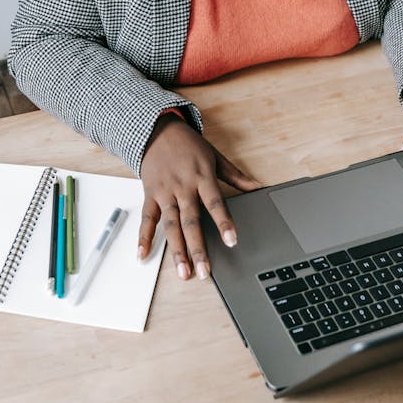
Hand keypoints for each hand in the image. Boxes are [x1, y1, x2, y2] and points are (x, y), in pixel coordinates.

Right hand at [139, 114, 260, 280]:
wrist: (157, 130)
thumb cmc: (189, 144)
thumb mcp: (215, 157)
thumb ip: (237, 176)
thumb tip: (259, 188)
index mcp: (202, 177)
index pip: (215, 203)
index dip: (224, 222)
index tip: (232, 241)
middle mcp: (183, 187)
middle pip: (191, 221)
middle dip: (198, 248)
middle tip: (205, 272)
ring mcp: (165, 192)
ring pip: (170, 225)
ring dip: (176, 250)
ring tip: (183, 272)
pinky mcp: (150, 194)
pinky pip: (147, 218)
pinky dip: (143, 237)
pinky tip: (142, 254)